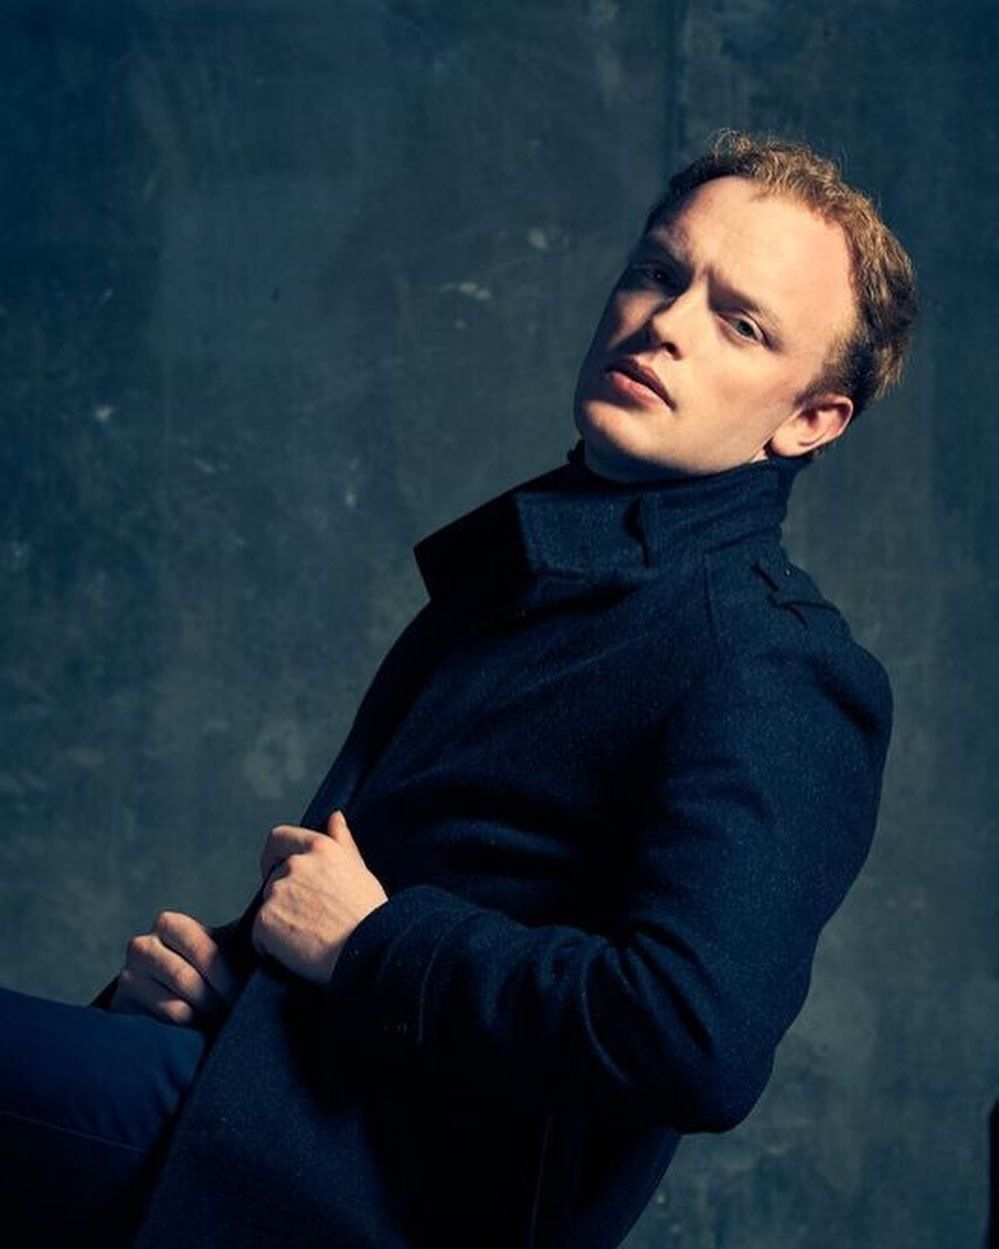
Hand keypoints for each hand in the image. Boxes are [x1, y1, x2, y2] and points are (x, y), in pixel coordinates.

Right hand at [109, 910, 242, 1027]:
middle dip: (216, 1000)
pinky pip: (161, 1025)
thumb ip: (243, 938)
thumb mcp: (224, 947)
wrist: (174, 996)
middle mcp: (142, 946)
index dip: (227, 976)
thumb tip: (273, 930)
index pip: (202, 950)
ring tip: (217, 1017)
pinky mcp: (121, 1007)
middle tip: (233, 1009)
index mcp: (168, 925)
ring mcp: (127, 977)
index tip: (244, 993)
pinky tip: (196, 1026)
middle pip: (186, 980)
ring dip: (202, 1016)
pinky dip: (185, 1029)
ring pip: (175, 1007)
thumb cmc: (210, 969)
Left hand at [252, 809, 388, 985]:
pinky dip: (271, 946)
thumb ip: (342, 842)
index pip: (279, 838)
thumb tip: (334, 817)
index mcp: (319, 847)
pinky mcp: (264, 920)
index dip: (274, 855)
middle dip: (285, 898)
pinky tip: (298, 953)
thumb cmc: (369, 915)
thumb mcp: (359, 870)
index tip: (277, 870)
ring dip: (280, 922)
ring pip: (267, 907)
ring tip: (309, 938)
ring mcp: (277, 892)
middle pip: (273, 879)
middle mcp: (295, 864)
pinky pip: (259, 935)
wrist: (368, 951)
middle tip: (310, 920)